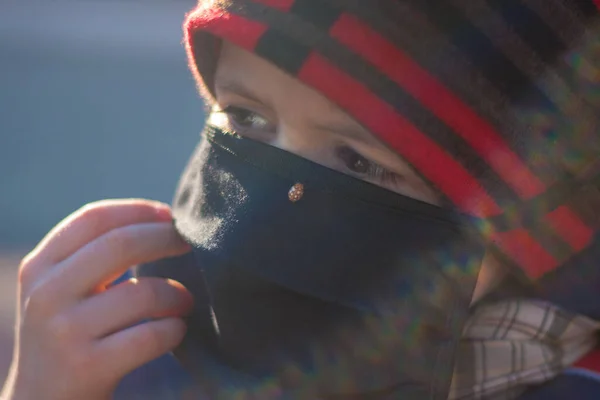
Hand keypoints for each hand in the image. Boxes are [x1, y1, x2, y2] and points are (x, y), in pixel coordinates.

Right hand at [1, 199, 192, 399]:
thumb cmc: (66, 336)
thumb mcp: (60, 290)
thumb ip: (91, 256)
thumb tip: (161, 221)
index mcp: (40, 267)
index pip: (93, 218)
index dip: (138, 210)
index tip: (169, 215)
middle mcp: (46, 294)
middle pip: (121, 245)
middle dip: (165, 239)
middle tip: (190, 244)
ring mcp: (64, 331)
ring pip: (142, 293)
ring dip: (177, 294)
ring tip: (185, 301)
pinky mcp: (87, 367)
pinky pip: (150, 336)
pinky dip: (173, 330)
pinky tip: (175, 330)